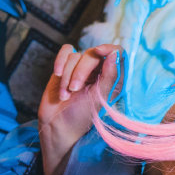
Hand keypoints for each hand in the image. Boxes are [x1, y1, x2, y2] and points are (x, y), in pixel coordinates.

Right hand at [39, 43, 121, 174]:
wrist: (58, 125)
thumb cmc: (82, 116)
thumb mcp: (99, 98)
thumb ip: (110, 76)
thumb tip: (115, 54)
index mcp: (112, 78)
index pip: (117, 53)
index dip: (109, 48)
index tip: (99, 52)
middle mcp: (99, 70)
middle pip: (92, 54)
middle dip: (81, 71)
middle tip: (74, 89)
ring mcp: (81, 67)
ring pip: (75, 56)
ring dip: (67, 76)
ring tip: (65, 95)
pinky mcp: (65, 66)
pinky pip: (65, 52)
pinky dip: (60, 61)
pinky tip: (57, 74)